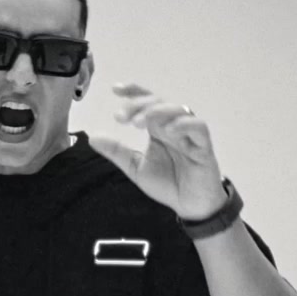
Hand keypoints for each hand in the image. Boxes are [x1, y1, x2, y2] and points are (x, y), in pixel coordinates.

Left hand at [89, 82, 227, 219]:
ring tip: (138, 123)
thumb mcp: (135, 167)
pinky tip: (168, 130)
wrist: (189, 206)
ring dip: (157, 112)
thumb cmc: (168, 183)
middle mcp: (174, 126)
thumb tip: (92, 137)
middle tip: (121, 116)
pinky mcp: (204, 146)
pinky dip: (183, 124)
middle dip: (139, 104)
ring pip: (178, 109)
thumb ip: (117, 151)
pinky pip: (198, 127)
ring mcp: (190, 134)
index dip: (134, 91)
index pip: (147, 102)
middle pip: (159, 102)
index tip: (115, 89)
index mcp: (158, 128)